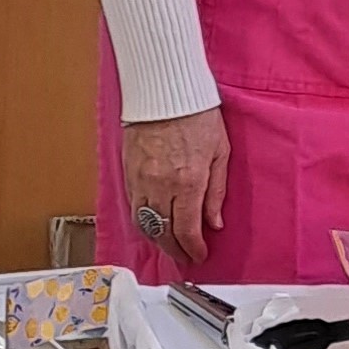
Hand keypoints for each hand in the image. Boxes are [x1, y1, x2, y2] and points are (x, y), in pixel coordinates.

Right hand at [122, 106, 228, 264]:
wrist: (166, 92)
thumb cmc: (198, 115)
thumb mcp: (220, 151)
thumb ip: (217, 191)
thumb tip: (214, 222)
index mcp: (188, 181)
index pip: (186, 229)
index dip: (192, 248)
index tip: (199, 255)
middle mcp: (161, 186)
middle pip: (163, 233)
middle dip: (174, 250)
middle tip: (184, 256)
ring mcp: (141, 181)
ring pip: (144, 225)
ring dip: (157, 239)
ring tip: (170, 243)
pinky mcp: (128, 174)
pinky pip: (134, 208)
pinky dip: (144, 222)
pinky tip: (154, 224)